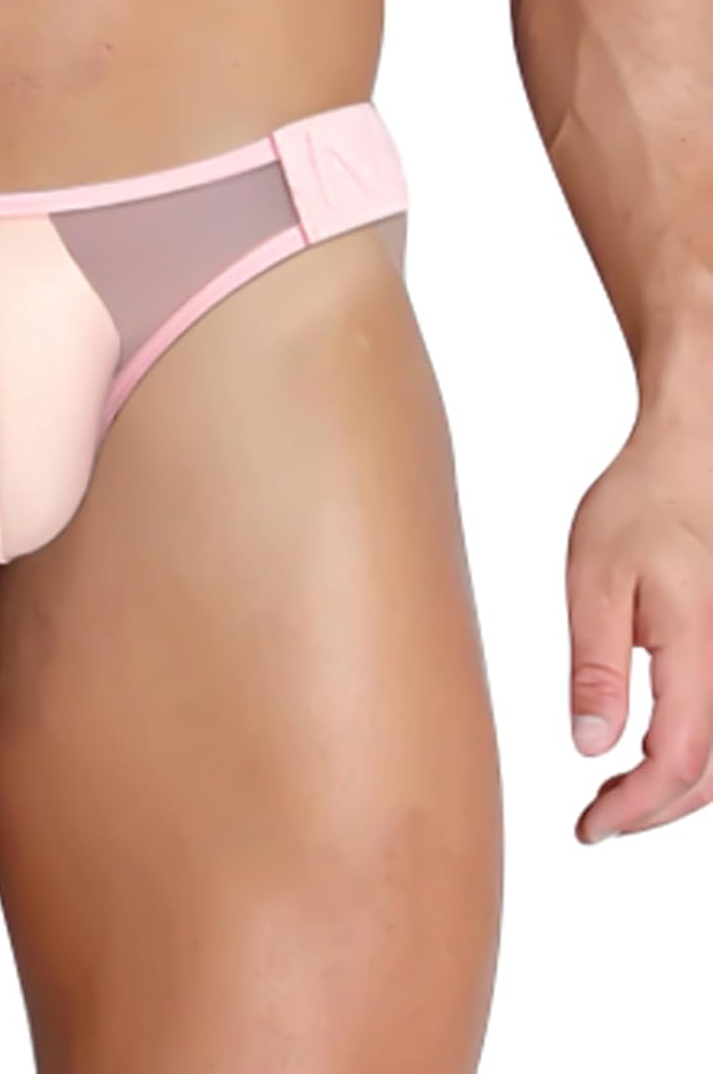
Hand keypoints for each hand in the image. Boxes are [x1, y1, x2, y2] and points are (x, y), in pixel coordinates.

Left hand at [567, 404, 712, 842]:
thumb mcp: (595, 581)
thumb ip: (595, 666)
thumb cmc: (641, 507)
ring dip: (678, 791)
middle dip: (654, 811)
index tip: (590, 829)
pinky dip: (698, 758)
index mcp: (702, 650)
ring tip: (616, 798)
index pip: (680, 762)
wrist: (694, 461)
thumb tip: (590, 746)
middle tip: (595, 824)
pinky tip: (652, 756)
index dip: (636, 810)